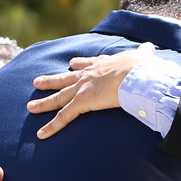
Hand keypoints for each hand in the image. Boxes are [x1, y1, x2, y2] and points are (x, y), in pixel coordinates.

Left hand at [27, 43, 154, 138]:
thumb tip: (150, 47)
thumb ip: (144, 53)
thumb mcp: (143, 57)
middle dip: (51, 81)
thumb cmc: (141, 67)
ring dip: (44, 103)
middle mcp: (88, 75)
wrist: (135, 74)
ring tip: (30, 107)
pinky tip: (41, 134)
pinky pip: (63, 117)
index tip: (72, 63)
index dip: (78, 65)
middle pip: (65, 79)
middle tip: (37, 82)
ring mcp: (82, 89)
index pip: (86, 64)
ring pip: (58, 98)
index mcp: (102, 64)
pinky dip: (52, 126)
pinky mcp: (81, 103)